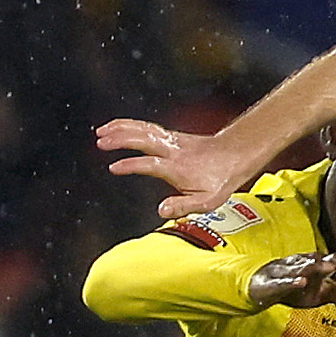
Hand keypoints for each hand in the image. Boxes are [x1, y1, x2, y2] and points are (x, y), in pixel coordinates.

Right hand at [96, 117, 254, 219]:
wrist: (235, 155)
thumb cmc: (220, 180)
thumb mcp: (207, 201)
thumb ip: (183, 206)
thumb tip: (161, 211)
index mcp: (177, 168)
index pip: (150, 164)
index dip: (131, 165)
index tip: (114, 168)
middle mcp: (172, 150)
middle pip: (143, 140)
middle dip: (121, 139)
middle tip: (101, 143)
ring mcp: (171, 140)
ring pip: (143, 129)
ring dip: (121, 128)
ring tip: (101, 132)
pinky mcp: (170, 136)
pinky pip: (146, 127)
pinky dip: (129, 125)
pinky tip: (117, 127)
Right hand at [246, 251, 335, 313]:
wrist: (259, 287)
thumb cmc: (293, 287)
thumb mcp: (319, 294)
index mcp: (317, 271)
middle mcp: (305, 269)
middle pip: (322, 262)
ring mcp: (288, 273)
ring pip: (302, 268)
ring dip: (316, 267)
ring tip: (329, 267)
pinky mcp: (273, 282)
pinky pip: (283, 281)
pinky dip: (292, 281)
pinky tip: (301, 282)